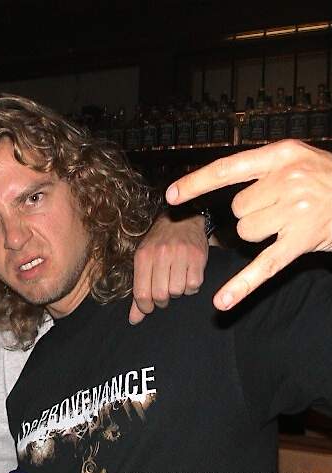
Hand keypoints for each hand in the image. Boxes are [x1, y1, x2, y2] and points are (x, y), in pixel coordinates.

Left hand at [130, 212, 207, 323]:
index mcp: (143, 256)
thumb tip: (134, 320)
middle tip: (163, 295)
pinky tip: (187, 277)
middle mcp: (160, 254)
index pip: (141, 293)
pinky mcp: (198, 257)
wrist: (182, 219)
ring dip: (177, 292)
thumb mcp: (143, 261)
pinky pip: (194, 285)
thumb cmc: (159, 244)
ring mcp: (180, 255)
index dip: (144, 307)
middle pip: (161, 295)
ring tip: (175, 282)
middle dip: (161, 301)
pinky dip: (191, 287)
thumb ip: (139, 292)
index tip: (148, 307)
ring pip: (178, 291)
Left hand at [165, 139, 331, 310]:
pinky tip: (222, 301)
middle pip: (237, 209)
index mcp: (280, 155)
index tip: (171, 196)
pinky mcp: (302, 241)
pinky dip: (242, 285)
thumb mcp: (295, 159)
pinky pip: (264, 266)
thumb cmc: (325, 178)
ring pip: (245, 232)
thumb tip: (211, 180)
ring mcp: (296, 211)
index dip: (195, 183)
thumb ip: (260, 168)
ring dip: (260, 232)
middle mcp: (287, 180)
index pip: (225, 169)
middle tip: (281, 206)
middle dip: (251, 212)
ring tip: (289, 221)